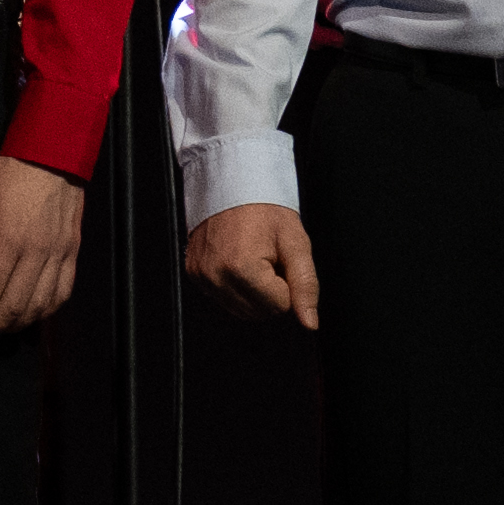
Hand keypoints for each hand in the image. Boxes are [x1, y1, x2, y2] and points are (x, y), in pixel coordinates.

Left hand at [0, 153, 90, 340]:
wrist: (52, 156)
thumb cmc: (9, 177)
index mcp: (10, 241)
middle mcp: (38, 253)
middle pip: (15, 309)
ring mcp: (60, 255)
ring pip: (40, 308)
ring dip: (16, 327)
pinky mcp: (72, 253)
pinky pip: (62, 295)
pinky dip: (44, 313)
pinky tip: (27, 317)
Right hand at [184, 199, 318, 330]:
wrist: (234, 182)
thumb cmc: (265, 207)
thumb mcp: (296, 243)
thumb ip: (305, 286)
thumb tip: (309, 323)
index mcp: (242, 268)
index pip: (280, 307)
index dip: (287, 285)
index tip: (280, 260)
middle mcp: (216, 275)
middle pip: (259, 313)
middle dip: (270, 291)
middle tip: (269, 259)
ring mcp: (202, 275)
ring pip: (240, 310)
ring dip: (253, 292)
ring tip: (254, 258)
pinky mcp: (194, 273)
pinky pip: (222, 297)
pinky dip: (235, 286)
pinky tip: (238, 261)